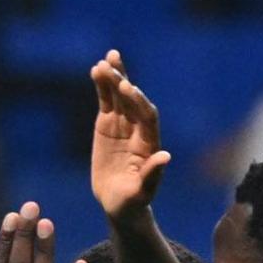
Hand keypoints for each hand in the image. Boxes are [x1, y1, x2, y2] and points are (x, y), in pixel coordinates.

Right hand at [90, 51, 169, 222]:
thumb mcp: (141, 191)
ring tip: (104, 61)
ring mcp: (123, 124)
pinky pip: (106, 102)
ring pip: (118, 96)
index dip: (138, 101)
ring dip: (113, 77)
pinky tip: (96, 70)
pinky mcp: (107, 125)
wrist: (119, 202)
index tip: (127, 88)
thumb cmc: (132, 201)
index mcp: (149, 142)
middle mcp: (138, 128)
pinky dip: (102, 86)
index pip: (146, 116)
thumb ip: (152, 174)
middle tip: (113, 66)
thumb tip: (165, 156)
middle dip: (123, 83)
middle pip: (132, 101)